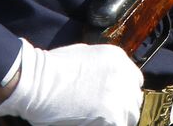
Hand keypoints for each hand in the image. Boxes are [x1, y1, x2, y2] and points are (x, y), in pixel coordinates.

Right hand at [0, 40, 140, 125]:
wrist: (37, 81)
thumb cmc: (52, 68)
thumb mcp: (85, 54)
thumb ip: (102, 67)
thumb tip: (105, 80)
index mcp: (118, 59)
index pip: (134, 80)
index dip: (124, 92)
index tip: (114, 100)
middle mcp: (124, 75)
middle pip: (134, 99)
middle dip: (123, 107)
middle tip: (106, 114)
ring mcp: (120, 96)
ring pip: (130, 116)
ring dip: (118, 119)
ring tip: (99, 121)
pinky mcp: (112, 116)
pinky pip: (119, 125)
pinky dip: (108, 125)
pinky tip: (93, 124)